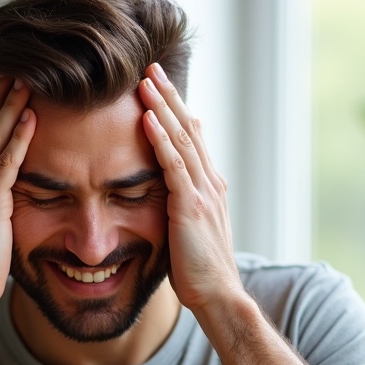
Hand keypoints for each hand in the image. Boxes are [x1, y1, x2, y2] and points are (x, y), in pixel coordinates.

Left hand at [137, 64, 243, 312]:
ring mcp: (202, 192)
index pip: (192, 138)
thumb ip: (182, 208)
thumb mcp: (190, 231)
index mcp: (209, 187)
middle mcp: (209, 182)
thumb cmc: (200, 272)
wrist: (219, 296)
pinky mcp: (191, 206)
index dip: (176, 110)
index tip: (158, 87)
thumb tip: (169, 197)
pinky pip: (173, 165)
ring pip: (181, 139)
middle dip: (169, 96)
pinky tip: (147, 117)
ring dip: (163, 106)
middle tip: (151, 67)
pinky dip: (160, 138)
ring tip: (145, 80)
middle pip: (188, 128)